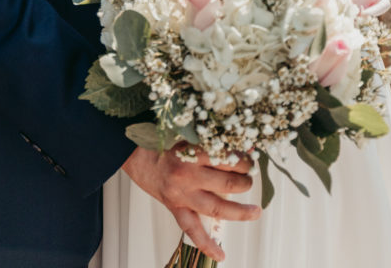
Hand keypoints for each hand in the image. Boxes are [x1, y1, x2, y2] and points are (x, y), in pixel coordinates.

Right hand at [122, 146, 259, 260]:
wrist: (135, 155)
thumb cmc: (161, 142)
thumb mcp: (186, 135)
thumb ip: (209, 142)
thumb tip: (238, 147)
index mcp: (191, 152)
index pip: (226, 158)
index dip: (242, 159)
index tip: (250, 158)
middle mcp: (187, 175)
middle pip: (225, 182)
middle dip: (244, 181)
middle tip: (250, 178)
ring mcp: (182, 195)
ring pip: (216, 208)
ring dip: (239, 212)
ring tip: (255, 211)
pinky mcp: (175, 209)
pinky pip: (192, 230)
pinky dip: (207, 244)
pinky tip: (221, 254)